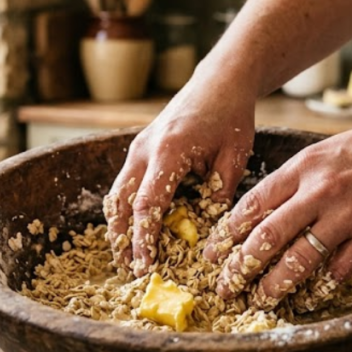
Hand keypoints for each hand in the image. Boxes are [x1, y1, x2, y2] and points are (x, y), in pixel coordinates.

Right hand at [103, 73, 256, 275]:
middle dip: (121, 239)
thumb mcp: (235, 156)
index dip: (144, 238)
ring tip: (125, 256)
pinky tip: (131, 231)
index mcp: (169, 151)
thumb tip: (209, 231)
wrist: (218, 81)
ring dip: (117, 227)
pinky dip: (123, 210)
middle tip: (128, 269)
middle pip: (120, 203)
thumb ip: (220, 192)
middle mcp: (144, 150)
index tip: (146, 264)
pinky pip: (123, 184)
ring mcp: (137, 149)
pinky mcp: (138, 150)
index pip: (148, 204)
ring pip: (116, 194)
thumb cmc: (230, 116)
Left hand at [203, 110, 351, 307]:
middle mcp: (320, 191)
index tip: (211, 253)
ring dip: (274, 285)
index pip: (252, 204)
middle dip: (240, 267)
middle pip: (266, 237)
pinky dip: (321, 286)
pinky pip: (338, 270)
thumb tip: (265, 208)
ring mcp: (347, 215)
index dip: (227, 233)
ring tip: (259, 300)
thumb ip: (297, 178)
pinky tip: (310, 296)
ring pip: (298, 260)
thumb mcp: (328, 151)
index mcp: (304, 166)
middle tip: (224, 287)